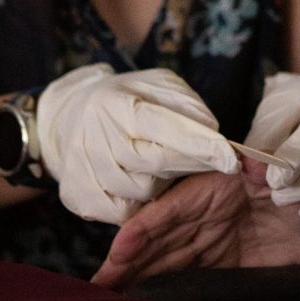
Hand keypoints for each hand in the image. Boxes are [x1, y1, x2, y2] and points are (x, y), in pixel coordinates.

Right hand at [36, 64, 237, 224]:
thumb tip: (211, 133)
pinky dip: (139, 203)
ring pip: (141, 193)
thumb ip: (186, 107)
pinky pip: (122, 213)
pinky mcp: (78, 197)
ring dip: (162, 184)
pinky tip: (141, 181)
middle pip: (154, 166)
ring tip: (162, 166)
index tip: (230, 158)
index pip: (165, 130)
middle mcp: (95, 137)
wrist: (69, 117)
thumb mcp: (158, 87)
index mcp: (116, 104)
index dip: (200, 146)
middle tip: (203, 158)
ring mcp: (83, 170)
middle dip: (187, 165)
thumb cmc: (126, 100)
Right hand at [91, 160, 299, 288]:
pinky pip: (187, 277)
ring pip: (167, 261)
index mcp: (217, 185)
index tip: (120, 249)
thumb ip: (272, 168)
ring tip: (108, 300)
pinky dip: (163, 290)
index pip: (171, 208)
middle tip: (99, 287)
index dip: (143, 229)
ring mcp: (214, 239)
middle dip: (128, 262)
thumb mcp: (295, 173)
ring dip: (138, 279)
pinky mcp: (225, 265)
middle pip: (160, 239)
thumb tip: (254, 164)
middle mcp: (209, 213)